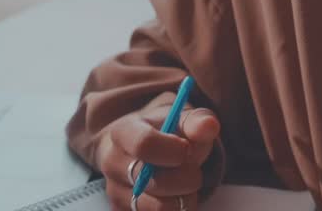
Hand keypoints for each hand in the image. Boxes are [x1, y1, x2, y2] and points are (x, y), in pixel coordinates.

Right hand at [95, 104, 220, 210]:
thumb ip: (197, 122)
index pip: (144, 144)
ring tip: (187, 184)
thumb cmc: (167, 133)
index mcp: (123, 132)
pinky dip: (178, 210)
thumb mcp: (182, 120)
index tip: (188, 150)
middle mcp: (112, 163)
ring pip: (158, 207)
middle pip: (152, 180)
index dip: (172, 150)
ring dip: (184, 198)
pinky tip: (177, 196)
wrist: (147, 150)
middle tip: (195, 169)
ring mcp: (115, 191)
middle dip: (186, 177)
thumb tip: (209, 126)